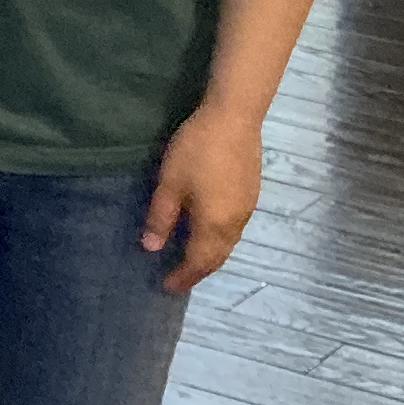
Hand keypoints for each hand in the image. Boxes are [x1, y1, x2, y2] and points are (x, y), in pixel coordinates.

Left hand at [141, 105, 264, 291]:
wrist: (235, 117)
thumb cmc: (197, 150)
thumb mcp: (170, 183)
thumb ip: (161, 218)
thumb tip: (151, 249)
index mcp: (214, 225)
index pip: (197, 262)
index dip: (182, 276)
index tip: (167, 286)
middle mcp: (235, 224)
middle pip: (217, 258)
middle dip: (199, 271)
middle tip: (180, 278)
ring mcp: (247, 208)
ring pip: (229, 244)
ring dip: (211, 257)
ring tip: (193, 258)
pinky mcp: (252, 193)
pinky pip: (235, 230)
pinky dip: (220, 240)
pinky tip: (210, 230)